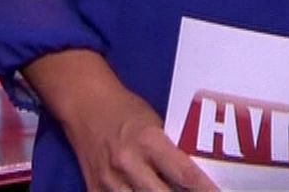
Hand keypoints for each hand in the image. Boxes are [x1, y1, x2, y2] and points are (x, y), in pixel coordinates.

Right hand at [22, 49, 217, 191]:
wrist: (84, 105)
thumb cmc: (125, 110)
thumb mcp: (155, 123)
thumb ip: (172, 150)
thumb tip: (196, 176)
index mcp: (148, 140)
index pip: (184, 173)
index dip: (204, 190)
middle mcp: (128, 163)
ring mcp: (109, 180)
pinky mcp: (94, 189)